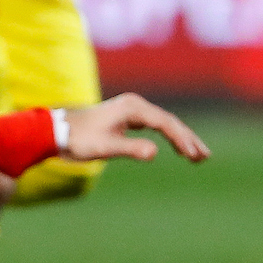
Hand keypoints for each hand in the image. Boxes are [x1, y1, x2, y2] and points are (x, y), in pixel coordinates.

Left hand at [60, 92, 209, 164]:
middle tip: (204, 157)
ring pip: (164, 123)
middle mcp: (134, 104)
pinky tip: (176, 147)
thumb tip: (155, 153)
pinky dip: (169, 136)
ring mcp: (131, 109)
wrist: (57, 130)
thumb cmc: (78, 139)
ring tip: (198, 156)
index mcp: (132, 108)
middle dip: (188, 139)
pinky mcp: (127, 116)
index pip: (165, 123)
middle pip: (169, 121)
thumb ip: (130, 149)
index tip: (194, 156)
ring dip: (181, 138)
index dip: (182, 140)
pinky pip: (155, 125)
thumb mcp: (104, 148)